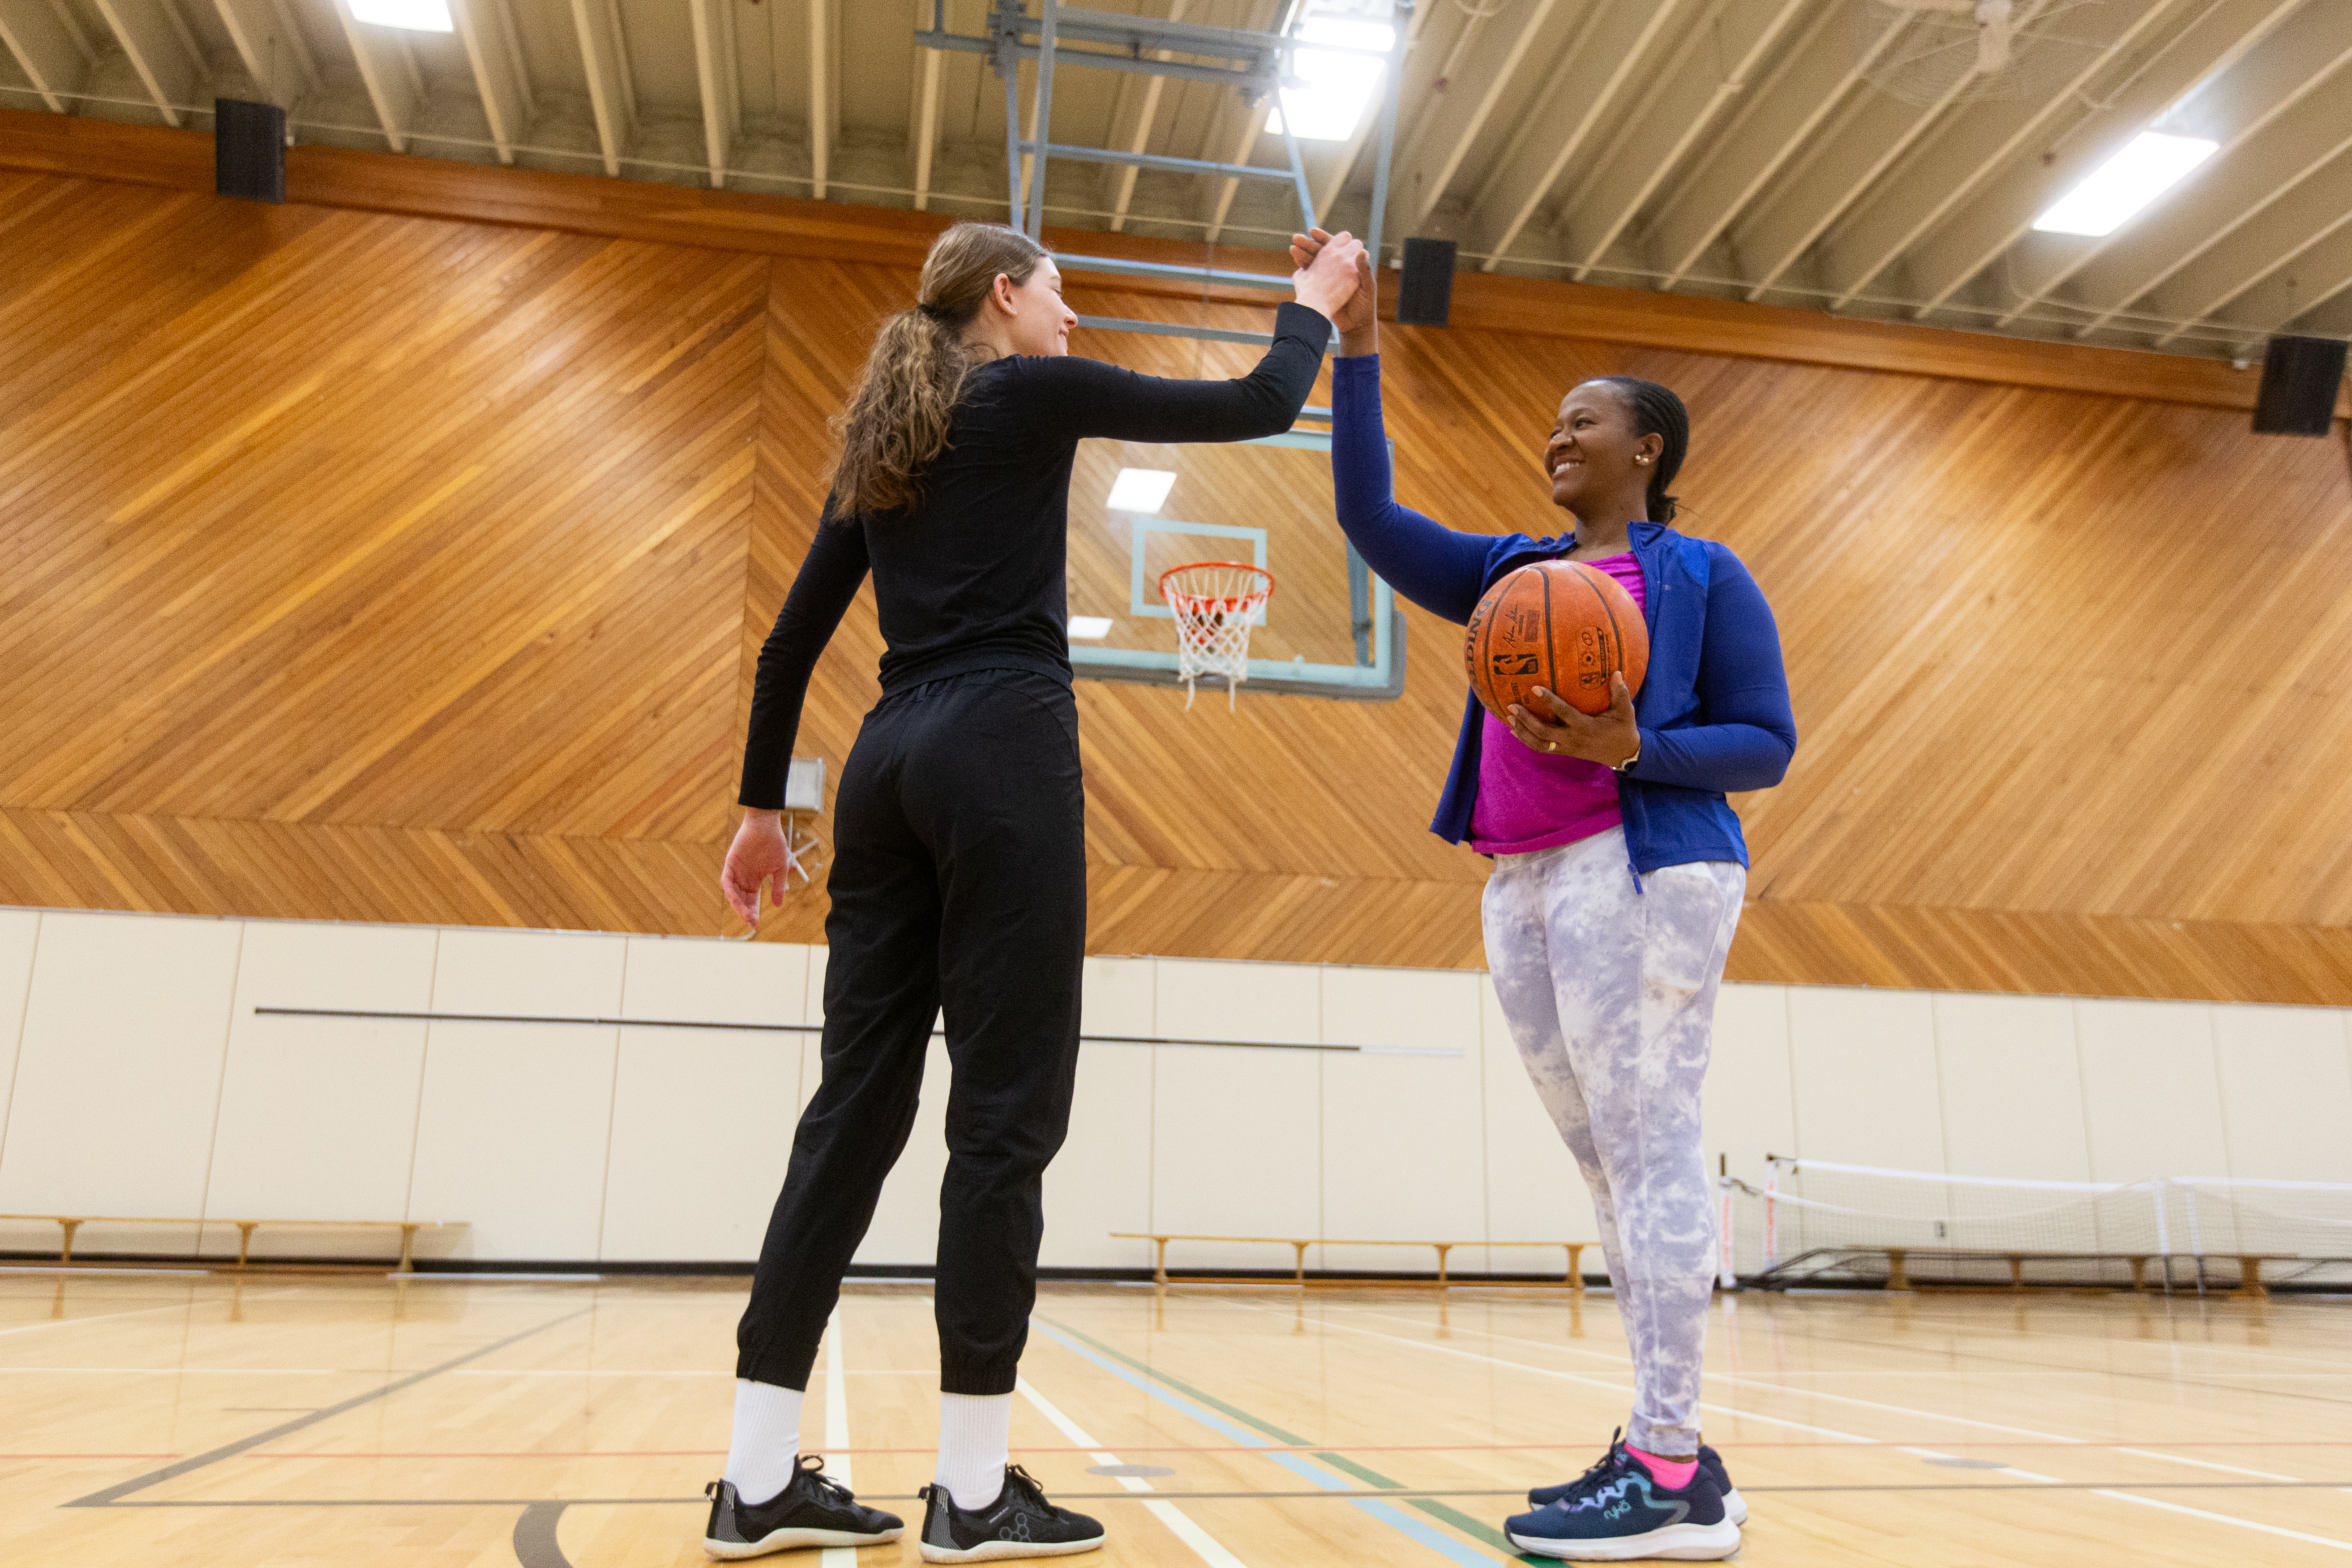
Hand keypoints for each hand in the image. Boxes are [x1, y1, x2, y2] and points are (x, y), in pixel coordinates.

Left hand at [721, 809, 790, 925]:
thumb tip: (778, 905)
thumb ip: (778, 886)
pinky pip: (726, 880)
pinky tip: (735, 900)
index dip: (752, 912)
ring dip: (738, 905)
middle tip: (751, 922)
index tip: (756, 925)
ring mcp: (736, 871)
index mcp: (754, 880)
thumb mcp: (779, 868)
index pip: (751, 900)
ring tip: (745, 914)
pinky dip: (729, 891)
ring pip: (733, 893)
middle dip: (746, 912)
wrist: (766, 825)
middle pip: (742, 900)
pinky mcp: (730, 863)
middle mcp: (743, 877)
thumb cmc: (774, 843)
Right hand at [1291, 227, 1376, 346]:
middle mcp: (1337, 265)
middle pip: (1321, 250)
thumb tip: (1361, 252)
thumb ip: (1364, 270)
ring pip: (1313, 259)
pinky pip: (1309, 272)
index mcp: (1349, 262)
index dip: (1325, 238)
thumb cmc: (1365, 305)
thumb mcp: (1367, 287)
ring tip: (1293, 248)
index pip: (1336, 244)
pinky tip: (1294, 258)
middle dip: (1308, 243)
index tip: (1314, 233)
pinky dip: (1301, 264)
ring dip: (1302, 252)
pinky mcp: (1320, 286)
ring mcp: (1327, 275)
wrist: (1355, 324)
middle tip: (1296, 238)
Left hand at [1505, 673, 1640, 766]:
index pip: (1564, 713)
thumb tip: (1616, 672)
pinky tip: (1514, 731)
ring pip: (1538, 744)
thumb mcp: (1625, 711)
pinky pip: (1541, 748)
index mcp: (1586, 726)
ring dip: (1522, 731)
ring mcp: (1566, 748)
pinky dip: (1526, 740)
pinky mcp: (1563, 752)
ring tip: (1509, 717)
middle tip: (1512, 705)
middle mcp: (1573, 739)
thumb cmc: (1623, 729)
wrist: (1623, 754)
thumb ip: (1620, 693)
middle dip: (1526, 720)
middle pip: (1543, 732)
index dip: (1549, 701)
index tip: (1534, 688)